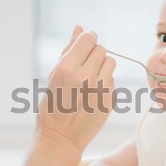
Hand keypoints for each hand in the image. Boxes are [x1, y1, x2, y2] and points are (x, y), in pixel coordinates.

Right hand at [36, 26, 115, 152]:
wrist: (61, 137)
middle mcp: (85, 77)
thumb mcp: (54, 75)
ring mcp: (99, 89)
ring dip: (102, 67)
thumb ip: (68, 50)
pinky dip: (104, 83)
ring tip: (89, 80)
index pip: (89, 38)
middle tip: (83, 68)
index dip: (87, 40)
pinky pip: (112, 80)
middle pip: (102, 49)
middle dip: (93, 55)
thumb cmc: (53, 104)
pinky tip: (92, 94)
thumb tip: (80, 27)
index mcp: (67, 68)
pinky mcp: (109, 100)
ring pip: (111, 63)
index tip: (84, 48)